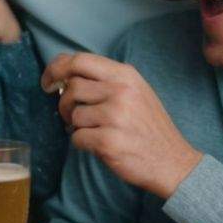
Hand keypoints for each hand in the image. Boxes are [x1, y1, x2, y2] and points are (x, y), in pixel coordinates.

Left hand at [41, 53, 201, 198]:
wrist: (174, 163)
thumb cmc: (148, 127)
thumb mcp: (135, 91)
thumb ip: (105, 80)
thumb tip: (64, 74)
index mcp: (126, 75)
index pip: (79, 60)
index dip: (56, 68)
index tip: (48, 81)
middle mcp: (121, 92)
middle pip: (72, 87)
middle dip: (64, 103)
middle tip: (70, 114)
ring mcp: (115, 117)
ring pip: (73, 114)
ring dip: (76, 125)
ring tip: (94, 131)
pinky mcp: (108, 141)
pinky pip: (76, 137)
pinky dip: (82, 143)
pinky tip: (100, 144)